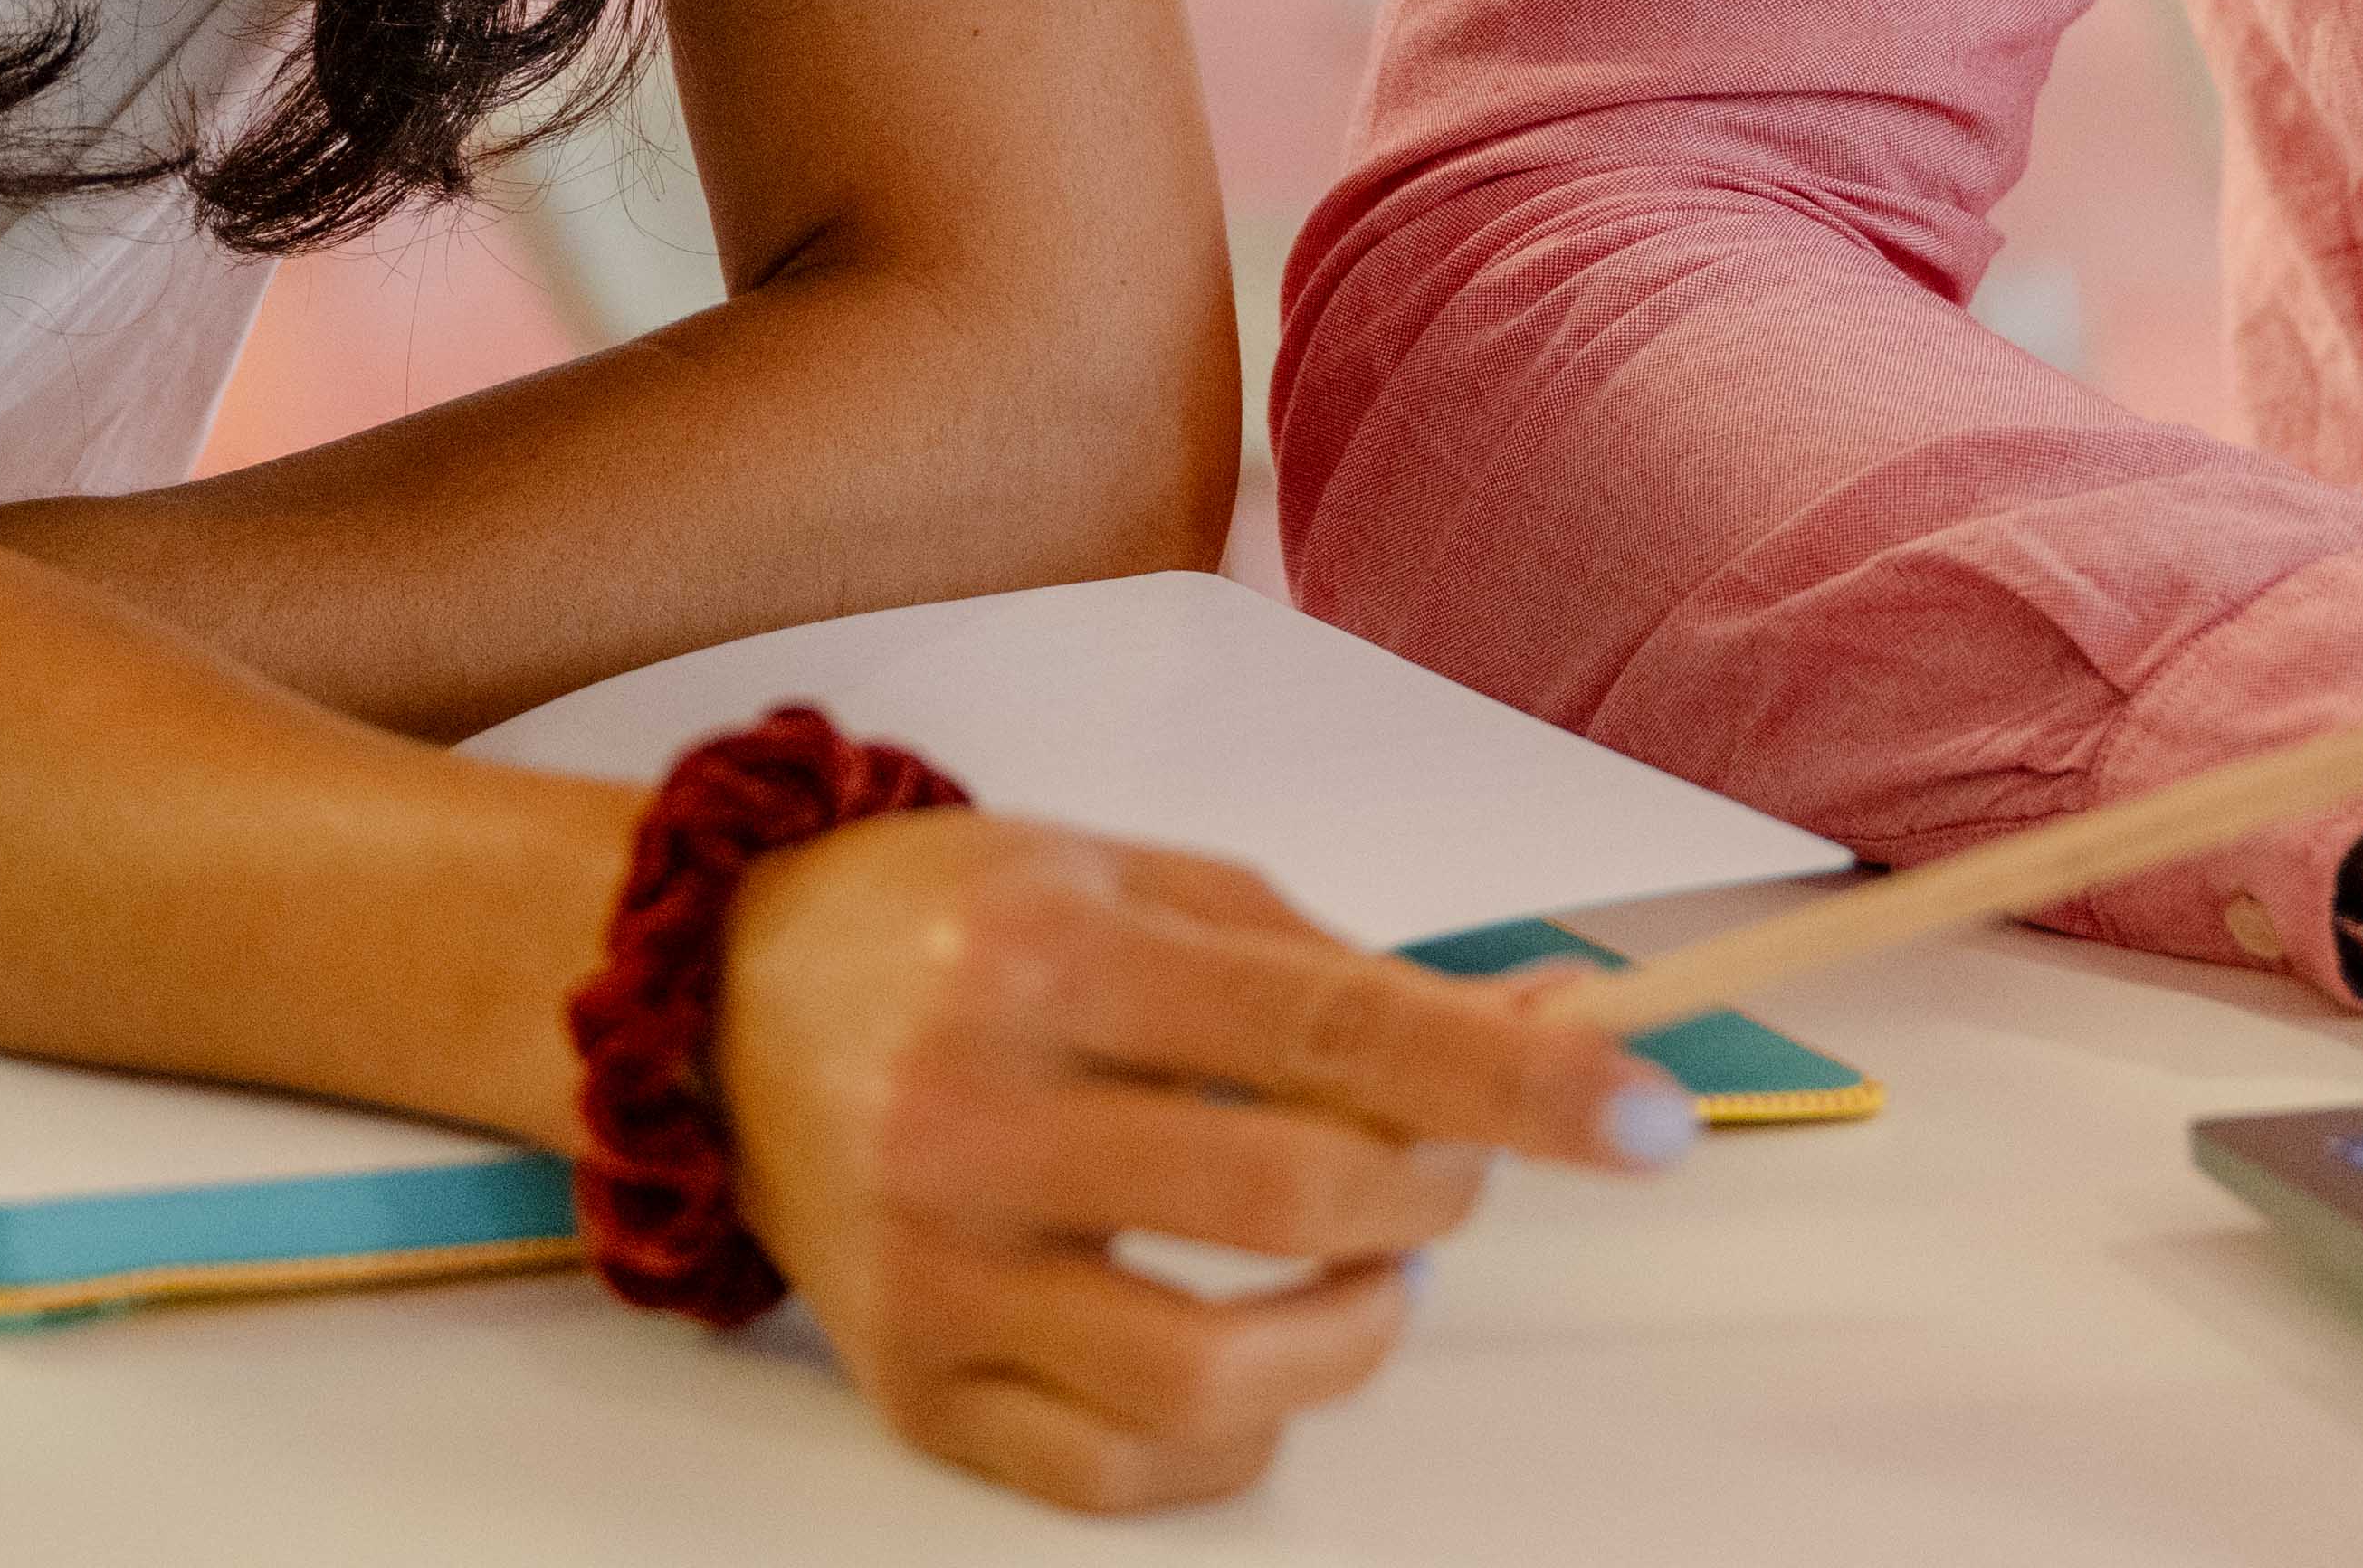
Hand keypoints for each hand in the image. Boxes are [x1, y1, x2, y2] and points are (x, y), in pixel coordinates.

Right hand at [713, 810, 1690, 1513]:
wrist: (717, 999)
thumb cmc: (952, 927)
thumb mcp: (1141, 881)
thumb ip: (1330, 968)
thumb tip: (1534, 1026)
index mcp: (1052, 957)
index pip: (1337, 1032)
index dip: (1515, 1081)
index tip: (1645, 1118)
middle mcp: (978, 1115)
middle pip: (1291, 1201)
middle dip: (1431, 1196)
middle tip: (1446, 1174)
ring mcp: (934, 1268)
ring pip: (1206, 1380)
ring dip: (1346, 1339)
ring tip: (1362, 1281)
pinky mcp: (906, 1382)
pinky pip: (1109, 1480)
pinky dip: (1230, 1446)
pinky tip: (1253, 1365)